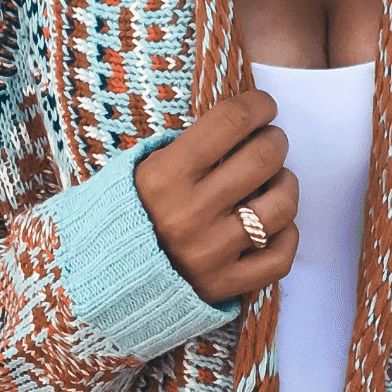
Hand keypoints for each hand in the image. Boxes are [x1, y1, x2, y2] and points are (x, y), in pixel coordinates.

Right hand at [134, 90, 298, 302]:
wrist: (104, 278)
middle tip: (271, 142)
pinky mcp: (224, 285)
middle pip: (263, 158)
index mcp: (164, 177)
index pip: (230, 122)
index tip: (265, 106)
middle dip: (275, 141)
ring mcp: (210, 253)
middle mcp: (189, 214)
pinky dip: (287, 236)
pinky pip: (279, 258)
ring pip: (281, 208)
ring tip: (277, 182)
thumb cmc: (129, 214)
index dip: (258, 105)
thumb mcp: (141, 169)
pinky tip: (276, 224)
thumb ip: (187, 146)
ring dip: (287, 185)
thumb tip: (241, 123)